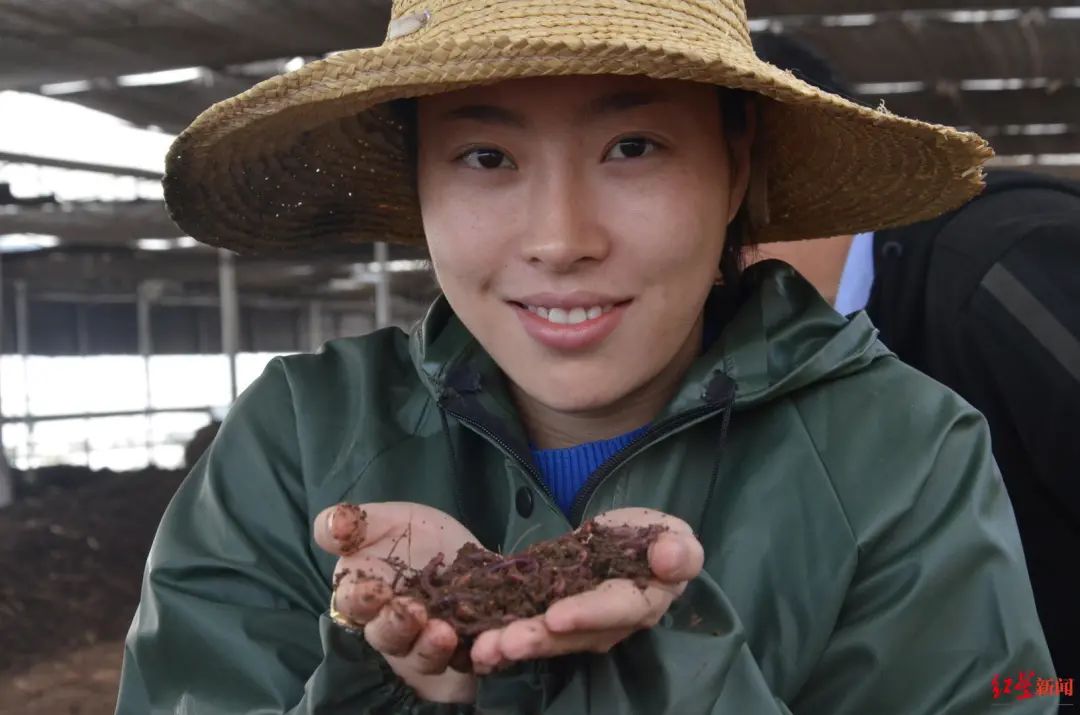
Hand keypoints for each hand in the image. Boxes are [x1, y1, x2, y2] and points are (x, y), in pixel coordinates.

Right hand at [313, 502, 477, 703]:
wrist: (460, 549)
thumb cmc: (411, 536)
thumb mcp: (383, 521)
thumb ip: (351, 524)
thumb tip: (333, 524)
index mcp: (366, 598)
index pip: (353, 605)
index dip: (361, 600)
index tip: (374, 589)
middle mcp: (393, 629)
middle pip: (388, 638)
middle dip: (398, 627)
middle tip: (413, 612)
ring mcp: (427, 644)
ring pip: (425, 657)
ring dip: (432, 649)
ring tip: (445, 633)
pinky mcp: (464, 652)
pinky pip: (470, 660)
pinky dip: (479, 656)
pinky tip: (489, 645)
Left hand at [469, 508, 703, 673]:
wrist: (632, 543)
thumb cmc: (656, 541)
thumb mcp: (675, 537)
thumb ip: (679, 550)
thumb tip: (671, 556)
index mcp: (641, 603)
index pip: (616, 610)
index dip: (587, 614)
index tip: (556, 616)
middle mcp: (607, 626)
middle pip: (572, 635)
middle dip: (536, 639)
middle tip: (502, 643)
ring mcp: (576, 627)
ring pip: (544, 639)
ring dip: (511, 644)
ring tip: (482, 649)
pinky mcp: (549, 619)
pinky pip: (525, 628)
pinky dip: (499, 637)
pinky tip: (472, 646)